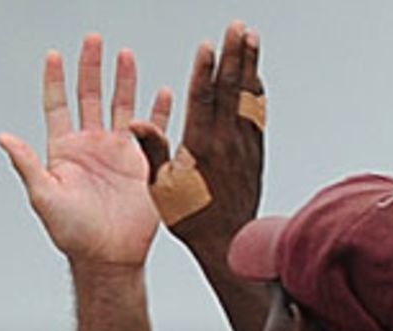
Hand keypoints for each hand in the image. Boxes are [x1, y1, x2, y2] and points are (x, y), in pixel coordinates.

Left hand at [0, 35, 172, 269]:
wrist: (108, 257)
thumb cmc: (73, 234)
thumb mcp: (44, 197)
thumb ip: (27, 165)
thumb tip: (3, 138)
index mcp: (65, 151)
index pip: (57, 106)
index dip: (55, 81)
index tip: (54, 55)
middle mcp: (91, 147)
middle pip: (89, 96)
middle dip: (90, 67)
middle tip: (93, 40)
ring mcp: (118, 153)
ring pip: (120, 106)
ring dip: (123, 81)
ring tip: (125, 55)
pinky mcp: (142, 164)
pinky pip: (152, 131)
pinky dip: (158, 112)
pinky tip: (163, 93)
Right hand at [130, 21, 264, 250]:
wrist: (228, 242)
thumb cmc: (192, 219)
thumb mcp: (161, 188)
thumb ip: (152, 151)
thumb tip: (135, 123)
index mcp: (200, 149)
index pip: (203, 100)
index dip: (205, 71)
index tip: (208, 47)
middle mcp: (226, 143)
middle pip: (230, 89)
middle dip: (234, 54)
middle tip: (237, 27)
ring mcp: (244, 146)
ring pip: (248, 96)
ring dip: (249, 64)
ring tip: (250, 36)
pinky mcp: (255, 153)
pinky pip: (257, 113)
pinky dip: (256, 90)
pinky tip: (256, 75)